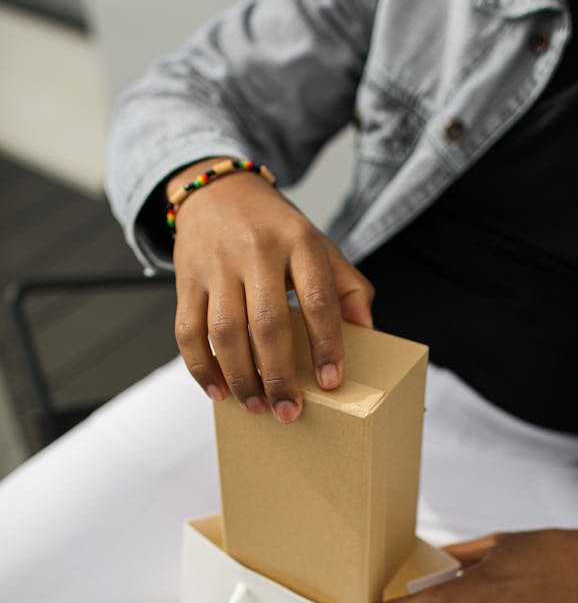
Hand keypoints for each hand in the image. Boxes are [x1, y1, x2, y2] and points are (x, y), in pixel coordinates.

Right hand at [170, 158, 373, 421]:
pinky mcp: (186, 278)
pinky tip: (218, 392)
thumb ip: (348, 286)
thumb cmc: (277, 229)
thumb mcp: (319, 245)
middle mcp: (256, 250)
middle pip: (267, 322)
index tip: (331, 382)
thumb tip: (366, 331)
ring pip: (224, 331)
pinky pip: (187, 330)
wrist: (217, 191)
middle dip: (279, 374)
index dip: (326, 344)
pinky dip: (201, 367)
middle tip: (290, 411)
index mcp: (299, 241)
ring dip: (240, 377)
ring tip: (257, 407)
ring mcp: (216, 264)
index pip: (318, 298)